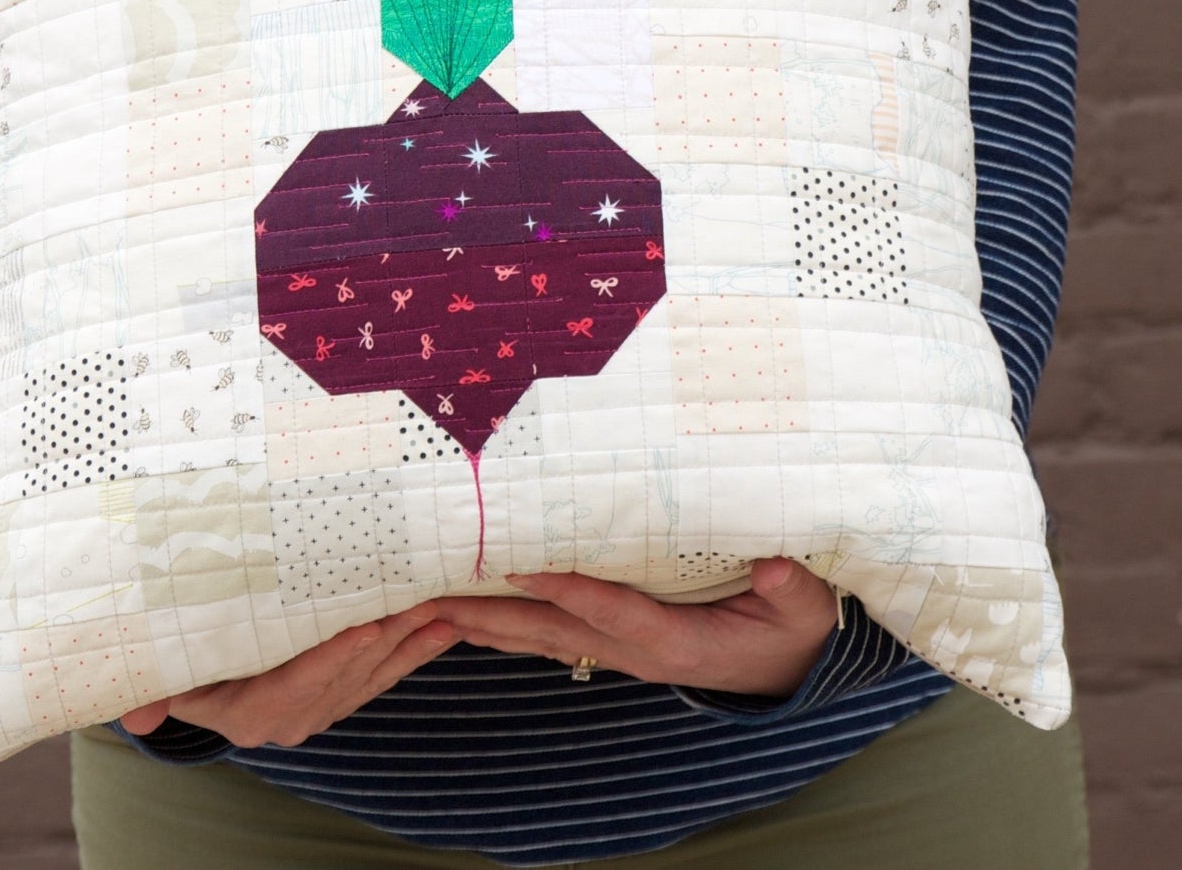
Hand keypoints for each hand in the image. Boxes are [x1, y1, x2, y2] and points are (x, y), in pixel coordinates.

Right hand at [118, 604, 456, 745]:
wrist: (195, 683)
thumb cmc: (182, 664)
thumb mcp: (167, 674)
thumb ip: (155, 695)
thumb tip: (135, 720)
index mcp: (249, 713)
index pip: (295, 684)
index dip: (332, 657)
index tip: (367, 629)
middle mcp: (288, 719)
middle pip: (344, 677)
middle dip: (387, 639)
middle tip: (422, 601)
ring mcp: (318, 711)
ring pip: (371, 676)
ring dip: (410, 643)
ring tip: (443, 607)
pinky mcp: (339, 698)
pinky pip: (383, 676)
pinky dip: (414, 652)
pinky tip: (444, 628)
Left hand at [432, 559, 837, 698]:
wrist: (793, 668)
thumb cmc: (796, 628)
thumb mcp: (804, 608)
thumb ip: (790, 589)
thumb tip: (774, 570)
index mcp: (681, 642)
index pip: (615, 614)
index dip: (571, 591)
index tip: (523, 569)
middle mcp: (640, 651)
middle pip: (556, 632)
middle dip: (495, 614)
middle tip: (437, 596)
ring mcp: (624, 651)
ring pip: (544, 636)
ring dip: (489, 621)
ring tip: (433, 603)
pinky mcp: (619, 643)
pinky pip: (555, 633)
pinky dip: (510, 621)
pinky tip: (474, 612)